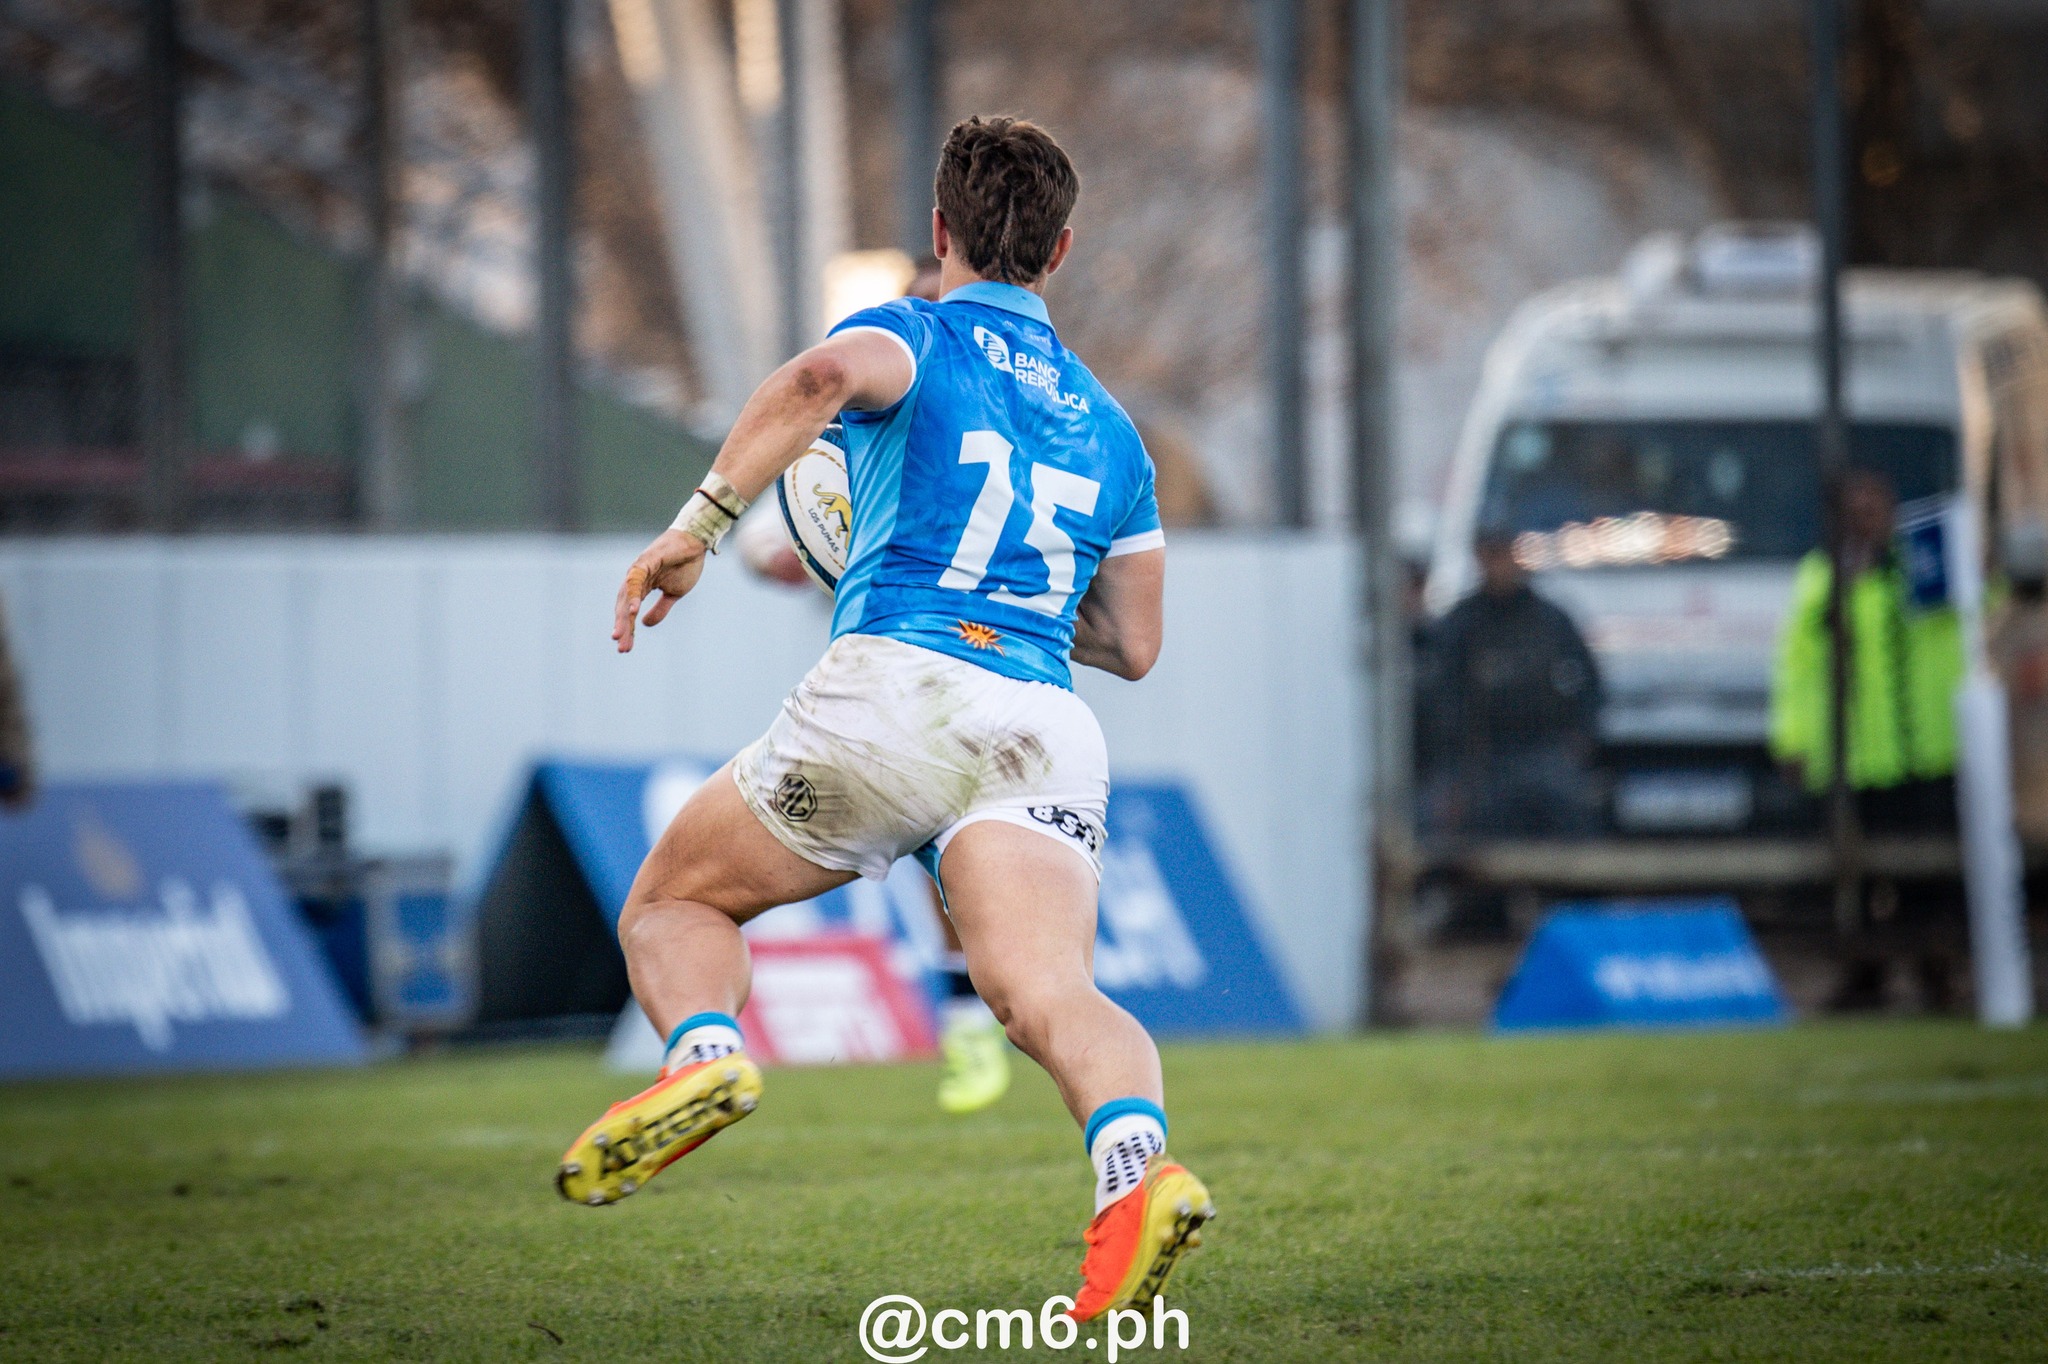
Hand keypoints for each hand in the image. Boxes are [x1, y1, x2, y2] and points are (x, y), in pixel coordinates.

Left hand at [612, 530, 707, 651]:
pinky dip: (633, 595)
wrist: (696, 542)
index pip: (630, 612)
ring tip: (621, 634)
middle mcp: (636, 578)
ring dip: (623, 616)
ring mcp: (639, 569)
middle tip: (622, 648)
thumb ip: (660, 609)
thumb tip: (645, 624)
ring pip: (626, 596)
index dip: (629, 629)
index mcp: (642, 586)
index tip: (625, 648)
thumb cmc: (685, 564)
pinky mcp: (646, 561)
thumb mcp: (674, 594)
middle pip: (624, 607)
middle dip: (623, 628)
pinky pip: (636, 581)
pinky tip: (632, 611)